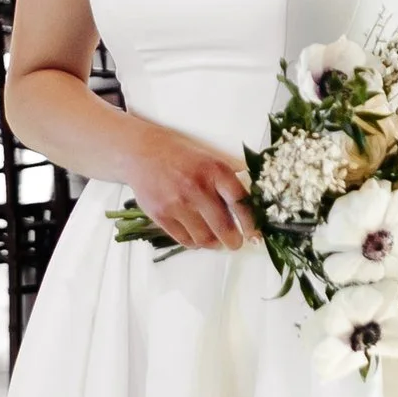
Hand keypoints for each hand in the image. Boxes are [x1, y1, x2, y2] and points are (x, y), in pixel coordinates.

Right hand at [121, 121, 252, 252]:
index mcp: (214, 171)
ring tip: (216, 241)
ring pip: (204, 238)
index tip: (255, 235)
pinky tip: (197, 236)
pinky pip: (184, 240)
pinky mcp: (160, 215)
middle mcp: (197, 187)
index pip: (240, 202)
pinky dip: (195, 242)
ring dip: (214, 244)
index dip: (250, 223)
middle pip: (223, 227)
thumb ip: (228, 178)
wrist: (142, 152)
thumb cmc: (181, 155)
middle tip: (236, 243)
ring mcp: (177, 203)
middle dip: (234, 241)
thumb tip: (252, 202)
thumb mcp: (209, 158)